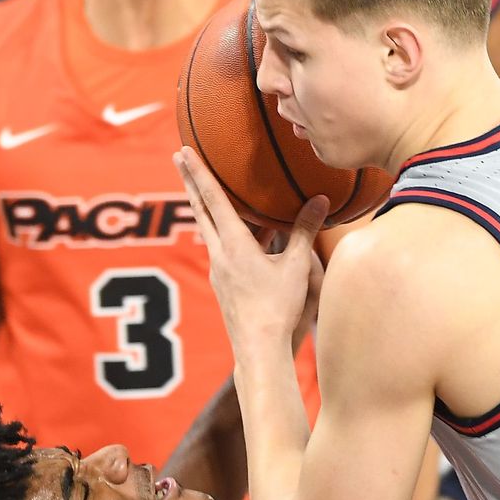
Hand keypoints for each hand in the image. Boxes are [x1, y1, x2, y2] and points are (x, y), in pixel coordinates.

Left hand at [174, 147, 328, 353]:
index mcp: (234, 246)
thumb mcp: (297, 266)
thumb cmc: (279, 308)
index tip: (183, 151)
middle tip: (179, 158)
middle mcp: (219, 255)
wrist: (259, 348)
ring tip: (212, 191)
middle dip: (190, 182)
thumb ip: (305, 231)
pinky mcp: (224, 285)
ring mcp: (219, 271)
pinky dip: (226, 232)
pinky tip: (243, 235)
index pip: (213, 200)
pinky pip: (222, 249)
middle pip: (200, 210)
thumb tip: (320, 201)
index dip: (199, 173)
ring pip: (210, 230)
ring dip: (208, 208)